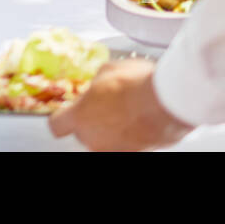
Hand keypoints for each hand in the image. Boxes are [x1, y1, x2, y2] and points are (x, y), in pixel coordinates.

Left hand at [48, 57, 193, 150]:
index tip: (67, 110)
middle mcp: (94, 139)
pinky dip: (130, 133)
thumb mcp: (107, 70)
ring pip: (105, 141)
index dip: (62, 117)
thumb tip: (98, 83)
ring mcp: (116, 149)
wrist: (167, 101)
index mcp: (79, 118)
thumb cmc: (135, 85)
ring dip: (111, 128)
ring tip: (126, 109)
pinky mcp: (138, 153)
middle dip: (91, 120)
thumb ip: (95, 83)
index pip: (57, 125)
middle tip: (104, 104)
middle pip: (83, 134)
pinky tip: (140, 118)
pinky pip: (127, 143)